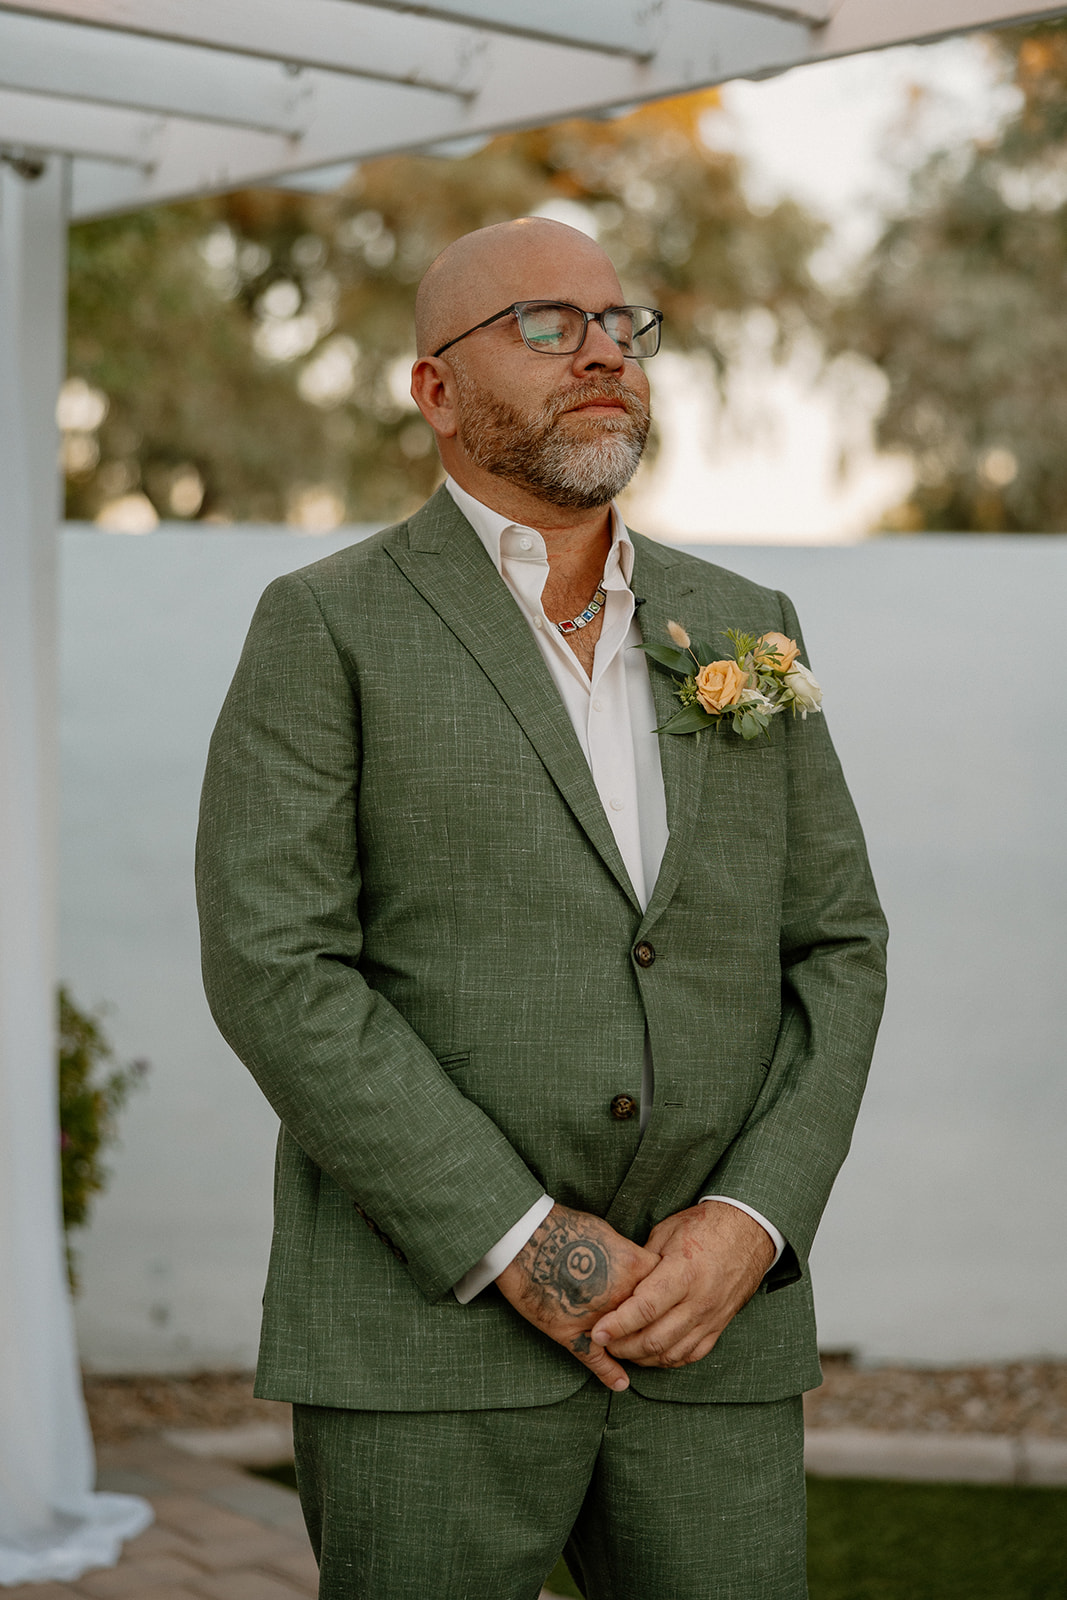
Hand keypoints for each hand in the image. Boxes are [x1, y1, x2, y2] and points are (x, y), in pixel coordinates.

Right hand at [496, 1204, 659, 1391]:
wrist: (525, 1239)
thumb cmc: (563, 1227)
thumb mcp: (605, 1232)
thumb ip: (627, 1254)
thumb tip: (638, 1265)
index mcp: (633, 1268)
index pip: (665, 1285)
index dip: (665, 1291)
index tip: (662, 1293)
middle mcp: (622, 1297)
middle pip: (652, 1318)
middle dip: (654, 1323)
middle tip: (653, 1325)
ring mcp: (599, 1319)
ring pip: (629, 1342)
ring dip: (633, 1345)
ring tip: (636, 1347)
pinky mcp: (574, 1334)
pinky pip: (598, 1360)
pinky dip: (609, 1374)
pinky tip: (620, 1383)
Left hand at [589, 1202, 774, 1368]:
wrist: (748, 1232)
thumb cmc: (704, 1226)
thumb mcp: (667, 1232)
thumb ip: (643, 1262)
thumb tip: (617, 1283)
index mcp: (684, 1273)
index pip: (646, 1308)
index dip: (618, 1324)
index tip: (597, 1332)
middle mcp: (699, 1301)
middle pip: (655, 1338)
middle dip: (623, 1346)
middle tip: (603, 1342)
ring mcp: (711, 1318)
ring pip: (671, 1353)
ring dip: (642, 1357)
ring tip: (621, 1349)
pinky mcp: (719, 1326)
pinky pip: (690, 1354)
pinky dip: (666, 1359)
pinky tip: (650, 1352)